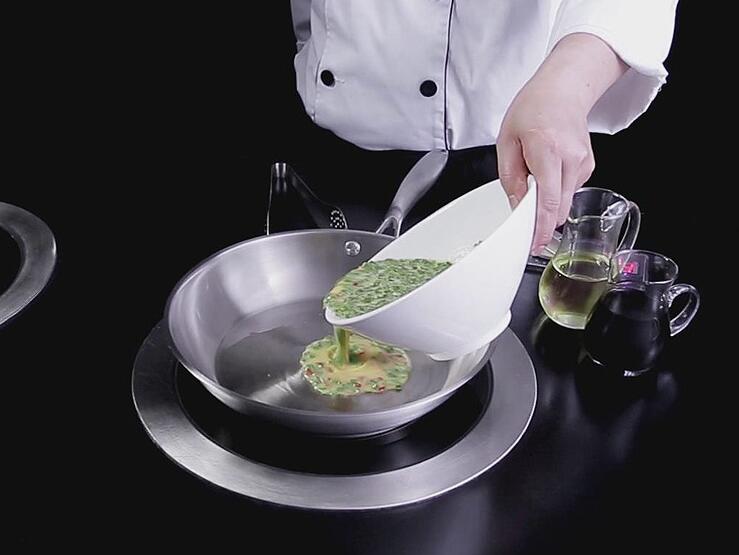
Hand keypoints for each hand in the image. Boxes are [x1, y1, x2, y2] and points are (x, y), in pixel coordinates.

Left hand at [497, 33, 626, 254]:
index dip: (541, 228)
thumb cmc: (534, 109)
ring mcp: (583, 163)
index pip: (548, 200)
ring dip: (548, 201)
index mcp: (547, 151)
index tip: (534, 244)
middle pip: (559, 207)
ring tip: (536, 174)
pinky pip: (569, 190)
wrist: (564, 90)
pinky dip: (556, 189)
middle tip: (525, 223)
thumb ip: (510, 176)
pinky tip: (549, 169)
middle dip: (541, 220)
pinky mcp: (588, 166)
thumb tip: (516, 205)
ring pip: (564, 201)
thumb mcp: (507, 140)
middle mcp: (571, 159)